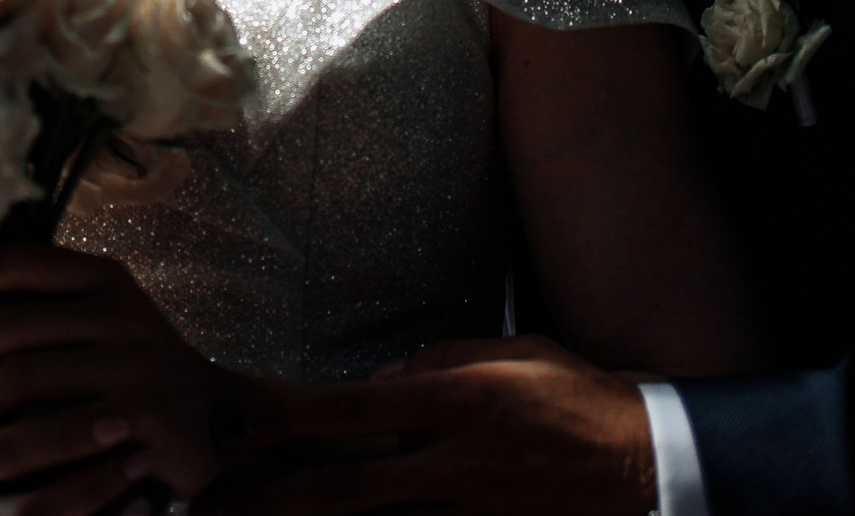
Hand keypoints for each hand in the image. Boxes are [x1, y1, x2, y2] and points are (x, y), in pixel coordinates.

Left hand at [0, 243, 235, 500]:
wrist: (199, 420)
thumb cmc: (117, 371)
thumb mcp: (74, 331)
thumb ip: (8, 319)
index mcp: (107, 279)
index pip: (29, 261)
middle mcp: (125, 313)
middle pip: (10, 324)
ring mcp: (136, 363)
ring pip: (22, 376)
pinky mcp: (142, 415)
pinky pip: (53, 425)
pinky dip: (17, 434)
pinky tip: (9, 440)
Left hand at [199, 336, 656, 515]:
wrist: (648, 467)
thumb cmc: (580, 397)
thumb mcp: (509, 355)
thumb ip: (438, 364)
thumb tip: (382, 386)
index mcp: (456, 404)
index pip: (348, 411)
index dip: (282, 419)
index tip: (230, 421)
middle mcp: (451, 465)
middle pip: (339, 489)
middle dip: (267, 500)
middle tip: (206, 506)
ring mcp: (464, 513)